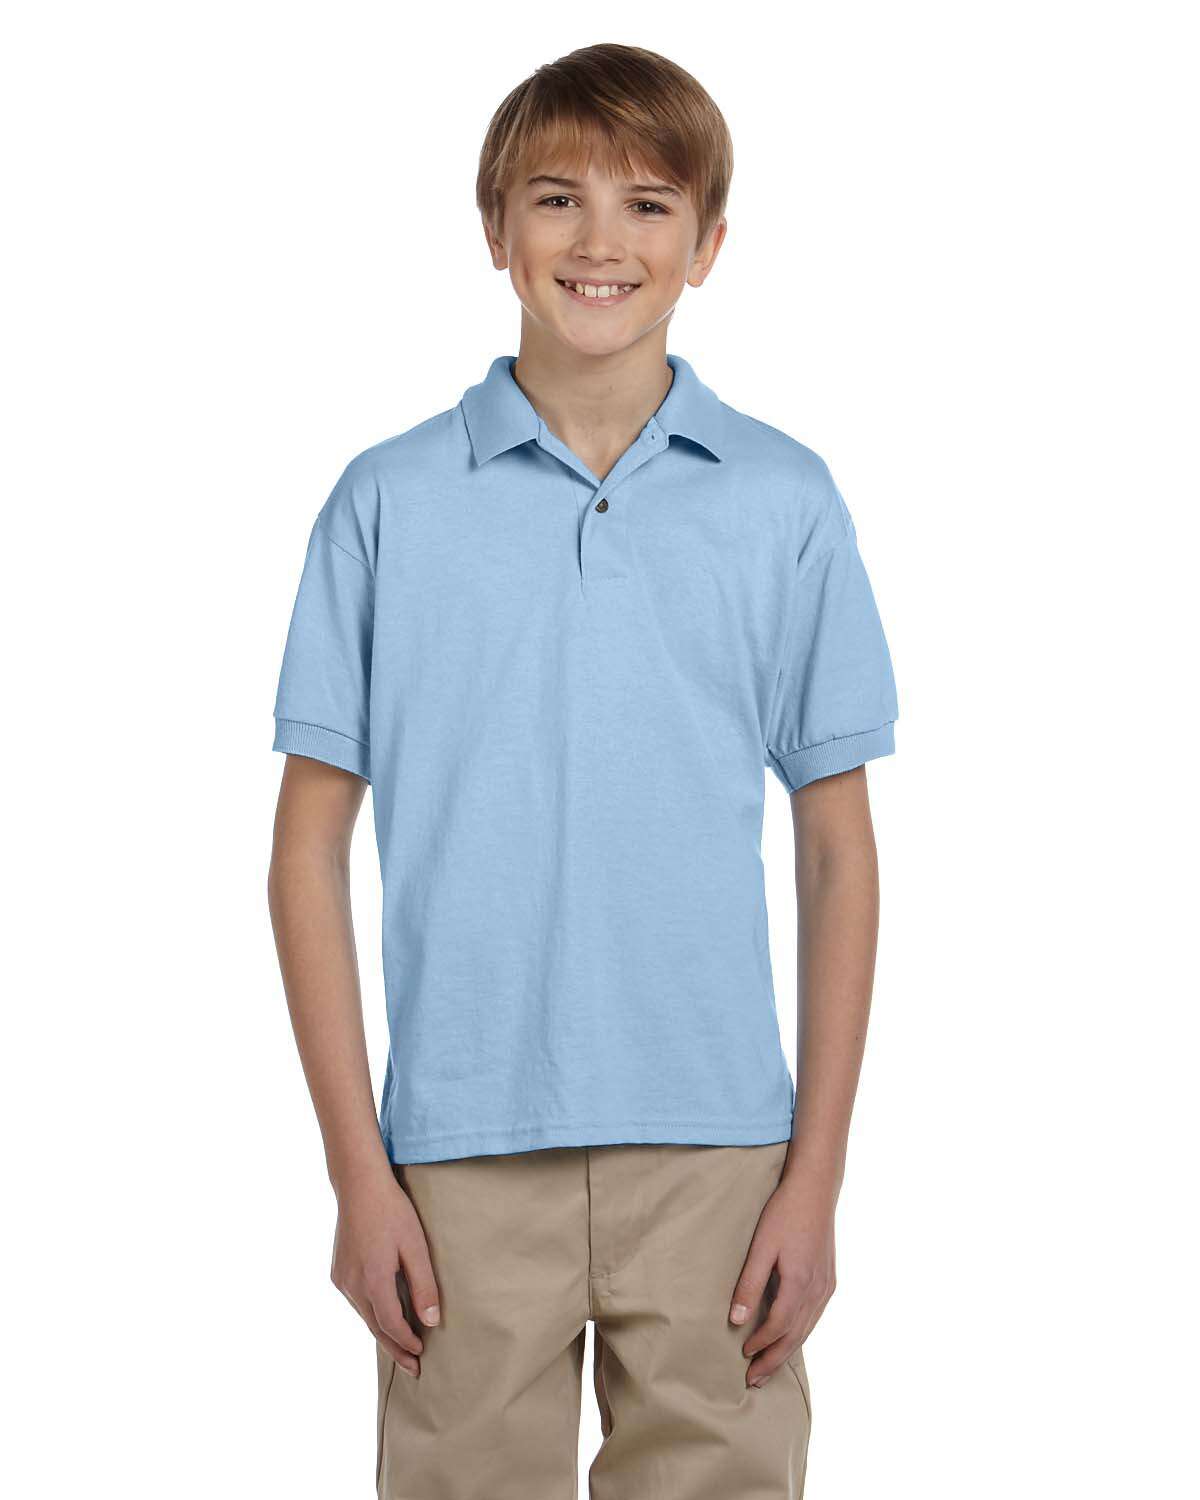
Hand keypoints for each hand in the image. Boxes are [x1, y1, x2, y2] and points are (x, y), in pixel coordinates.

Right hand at [330, 1166, 441, 1377]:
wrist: (359, 1185)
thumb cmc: (392, 1211)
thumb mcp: (415, 1246)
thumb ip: (423, 1285)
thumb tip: (432, 1322)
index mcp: (372, 1280)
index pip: (391, 1325)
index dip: (407, 1342)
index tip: (422, 1354)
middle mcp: (352, 1285)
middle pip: (375, 1327)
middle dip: (395, 1349)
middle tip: (413, 1368)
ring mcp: (341, 1278)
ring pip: (364, 1315)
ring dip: (383, 1332)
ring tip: (402, 1346)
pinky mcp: (338, 1271)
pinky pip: (357, 1301)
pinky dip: (372, 1314)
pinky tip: (384, 1316)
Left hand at [728, 1175, 836, 1386]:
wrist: (815, 1190)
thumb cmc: (784, 1214)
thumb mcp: (761, 1247)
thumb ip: (749, 1284)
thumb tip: (736, 1320)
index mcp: (800, 1284)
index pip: (778, 1326)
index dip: (761, 1344)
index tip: (744, 1355)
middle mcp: (818, 1290)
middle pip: (795, 1336)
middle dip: (774, 1360)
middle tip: (755, 1381)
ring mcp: (827, 1286)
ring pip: (807, 1329)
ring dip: (788, 1350)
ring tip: (770, 1367)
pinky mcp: (829, 1279)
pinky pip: (814, 1316)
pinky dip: (800, 1333)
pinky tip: (791, 1337)